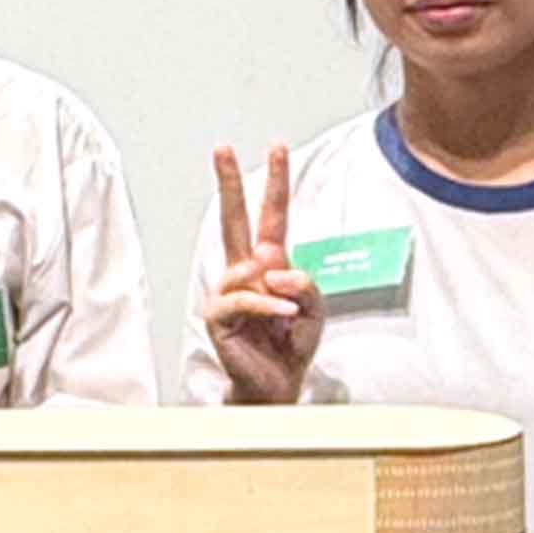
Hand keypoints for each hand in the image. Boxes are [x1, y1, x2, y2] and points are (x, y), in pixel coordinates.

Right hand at [201, 142, 323, 404]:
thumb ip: (305, 283)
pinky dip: (266, 307)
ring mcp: (229, 291)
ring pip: (249, 269)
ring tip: (287, 315)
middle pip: (234, 219)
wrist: (276, 383)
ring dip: (275, 292)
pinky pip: (243, 298)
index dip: (275, 182)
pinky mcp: (218, 314)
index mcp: (270, 263)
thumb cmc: (290, 345)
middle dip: (229, 183)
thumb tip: (274, 270)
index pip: (272, 215)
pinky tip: (280, 315)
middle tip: (222, 149)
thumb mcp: (315, 310)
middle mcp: (246, 271)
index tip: (276, 149)